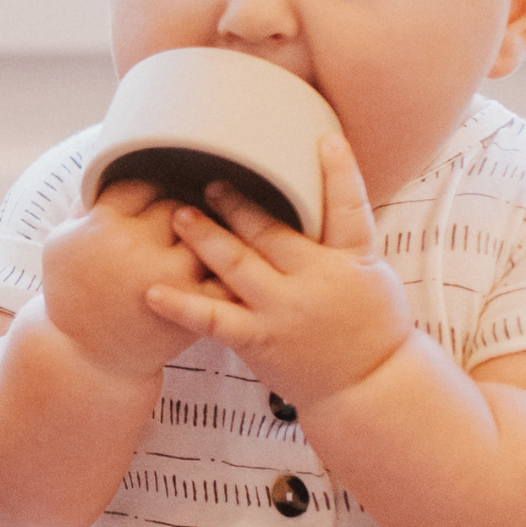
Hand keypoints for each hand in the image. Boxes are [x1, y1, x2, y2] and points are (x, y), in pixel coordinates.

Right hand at [40, 179, 226, 380]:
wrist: (86, 357)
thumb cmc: (72, 295)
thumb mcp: (61, 243)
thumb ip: (87, 205)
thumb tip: (107, 170)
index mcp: (102, 226)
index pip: (142, 184)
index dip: (149, 190)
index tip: (151, 200)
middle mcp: (137, 248)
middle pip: (178, 207)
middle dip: (181, 214)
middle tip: (180, 223)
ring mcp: (169, 278)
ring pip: (208, 236)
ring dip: (211, 237)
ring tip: (207, 240)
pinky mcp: (193, 307)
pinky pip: (226, 277)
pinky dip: (233, 270)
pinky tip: (232, 267)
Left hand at [145, 136, 412, 407]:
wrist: (367, 387)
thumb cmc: (370, 326)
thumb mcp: (373, 273)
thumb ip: (344, 235)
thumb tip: (331, 185)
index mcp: (351, 259)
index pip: (347, 208)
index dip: (339, 172)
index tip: (326, 139)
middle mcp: (316, 280)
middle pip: (273, 232)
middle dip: (239, 204)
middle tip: (210, 179)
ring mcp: (283, 311)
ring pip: (238, 265)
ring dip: (205, 237)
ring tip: (178, 214)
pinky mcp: (258, 340)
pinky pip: (213, 319)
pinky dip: (182, 304)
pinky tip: (153, 291)